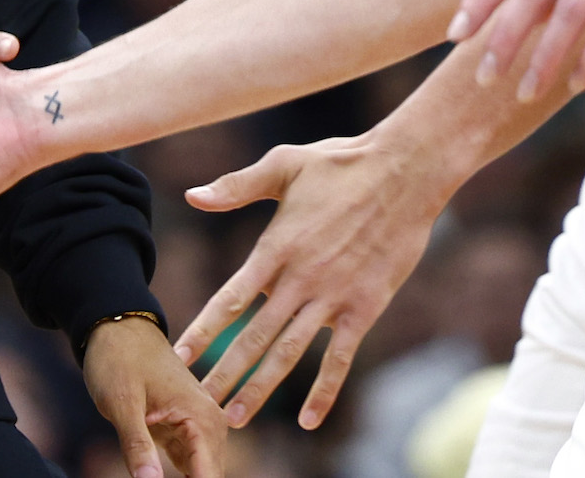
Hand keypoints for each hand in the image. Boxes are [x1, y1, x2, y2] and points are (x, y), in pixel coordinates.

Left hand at [84, 314, 228, 477]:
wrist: (115, 326)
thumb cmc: (118, 357)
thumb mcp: (121, 402)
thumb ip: (136, 447)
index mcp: (202, 418)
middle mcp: (210, 424)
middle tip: (147, 476)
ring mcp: (198, 428)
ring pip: (202, 476)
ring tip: (149, 474)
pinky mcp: (183, 432)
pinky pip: (190, 467)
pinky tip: (154, 476)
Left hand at [173, 137, 441, 429]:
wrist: (405, 172)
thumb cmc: (340, 163)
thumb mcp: (283, 165)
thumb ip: (236, 186)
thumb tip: (192, 195)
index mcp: (275, 247)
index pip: (230, 298)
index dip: (204, 330)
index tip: (179, 356)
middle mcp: (299, 279)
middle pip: (253, 336)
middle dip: (223, 372)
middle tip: (198, 404)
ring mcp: (332, 297)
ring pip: (288, 353)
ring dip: (260, 388)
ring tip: (235, 418)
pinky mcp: (364, 308)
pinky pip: (340, 358)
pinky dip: (323, 390)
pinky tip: (308, 420)